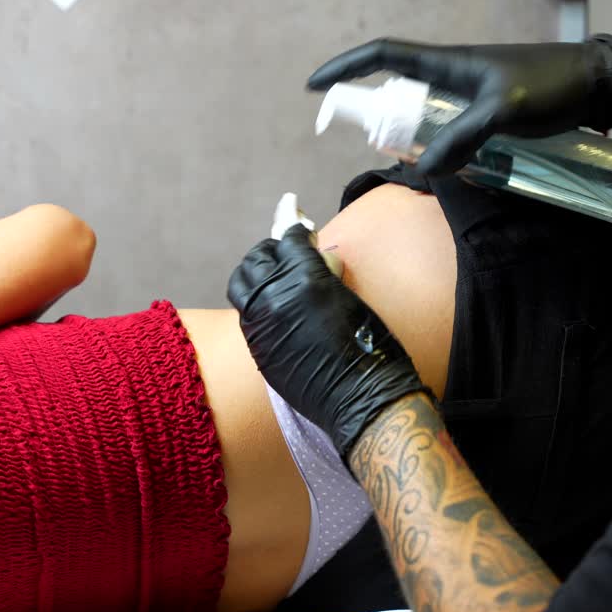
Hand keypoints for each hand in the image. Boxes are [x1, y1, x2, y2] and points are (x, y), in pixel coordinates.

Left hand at [227, 225, 428, 457]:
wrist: (361, 398)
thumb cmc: (369, 345)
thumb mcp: (350, 296)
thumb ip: (325, 271)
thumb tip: (317, 254)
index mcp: (305, 277)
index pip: (289, 237)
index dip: (294, 223)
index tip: (296, 213)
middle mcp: (275, 297)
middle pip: (258, 257)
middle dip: (273, 249)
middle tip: (288, 249)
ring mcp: (261, 324)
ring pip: (242, 283)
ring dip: (257, 273)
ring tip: (274, 275)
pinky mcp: (257, 348)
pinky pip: (247, 313)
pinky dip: (257, 302)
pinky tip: (275, 306)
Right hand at [307, 35, 611, 179]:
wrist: (596, 85)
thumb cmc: (550, 86)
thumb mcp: (503, 110)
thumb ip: (462, 136)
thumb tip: (422, 168)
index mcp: (448, 63)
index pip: (384, 55)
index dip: (347, 67)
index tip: (315, 86)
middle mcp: (453, 76)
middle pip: (397, 87)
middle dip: (375, 112)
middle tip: (369, 143)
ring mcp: (470, 95)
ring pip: (422, 113)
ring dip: (407, 134)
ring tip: (407, 162)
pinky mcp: (488, 113)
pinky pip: (448, 128)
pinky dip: (437, 146)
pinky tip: (444, 167)